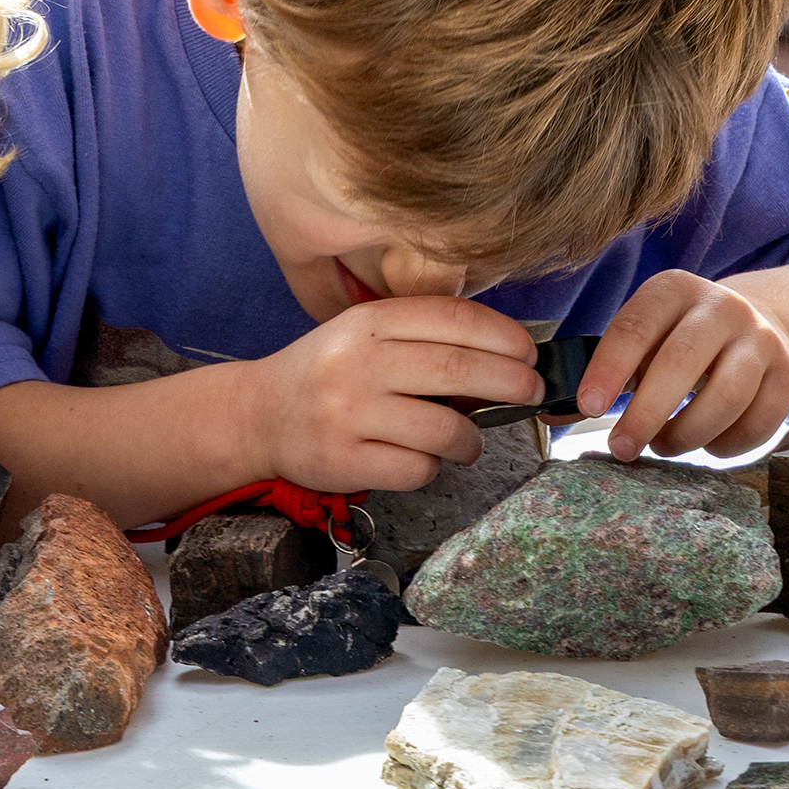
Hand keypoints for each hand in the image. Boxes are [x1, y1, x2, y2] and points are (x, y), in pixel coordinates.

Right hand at [240, 295, 537, 494]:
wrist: (258, 416)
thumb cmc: (330, 372)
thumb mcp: (367, 334)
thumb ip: (424, 336)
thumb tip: (508, 355)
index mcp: (369, 321)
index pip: (452, 319)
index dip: (503, 336)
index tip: (529, 352)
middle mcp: (357, 363)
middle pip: (456, 369)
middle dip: (509, 382)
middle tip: (531, 392)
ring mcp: (348, 414)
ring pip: (443, 429)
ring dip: (472, 439)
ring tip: (470, 441)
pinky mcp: (343, 462)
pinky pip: (416, 469)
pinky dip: (433, 467)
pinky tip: (425, 458)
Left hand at [579, 270, 788, 460]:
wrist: (756, 324)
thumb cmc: (679, 340)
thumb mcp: (643, 340)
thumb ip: (598, 375)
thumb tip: (548, 412)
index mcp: (674, 289)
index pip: (636, 325)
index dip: (609, 368)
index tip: (587, 408)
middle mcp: (722, 306)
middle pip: (682, 362)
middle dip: (646, 412)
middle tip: (621, 447)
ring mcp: (762, 337)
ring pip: (728, 395)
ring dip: (688, 433)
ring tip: (664, 445)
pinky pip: (761, 421)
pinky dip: (729, 445)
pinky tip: (707, 445)